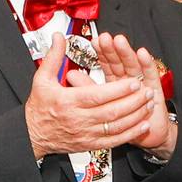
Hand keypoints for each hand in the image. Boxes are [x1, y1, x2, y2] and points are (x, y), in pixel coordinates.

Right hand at [25, 42, 153, 157]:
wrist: (32, 135)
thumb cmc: (39, 108)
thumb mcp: (41, 80)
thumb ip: (53, 57)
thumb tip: (59, 38)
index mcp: (68, 102)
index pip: (97, 95)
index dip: (118, 89)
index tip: (133, 81)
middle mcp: (79, 119)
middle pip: (111, 111)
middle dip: (133, 101)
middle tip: (147, 91)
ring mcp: (86, 133)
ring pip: (116, 126)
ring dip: (136, 115)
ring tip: (148, 104)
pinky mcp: (90, 144)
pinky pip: (114, 141)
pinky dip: (130, 133)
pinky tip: (142, 124)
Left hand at [93, 32, 176, 156]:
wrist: (148, 135)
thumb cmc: (124, 121)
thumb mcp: (101, 104)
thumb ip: (87, 87)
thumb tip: (70, 75)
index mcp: (115, 83)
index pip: (107, 64)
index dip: (101, 52)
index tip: (95, 41)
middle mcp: (128, 81)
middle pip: (119, 62)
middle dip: (112, 49)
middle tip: (105, 38)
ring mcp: (142, 84)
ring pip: (133, 65)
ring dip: (126, 53)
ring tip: (118, 41)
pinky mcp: (155, 90)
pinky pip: (151, 75)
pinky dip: (146, 63)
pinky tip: (141, 53)